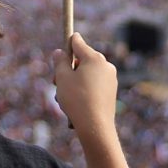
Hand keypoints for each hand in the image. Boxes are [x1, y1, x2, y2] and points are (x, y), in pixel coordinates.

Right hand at [53, 33, 126, 167]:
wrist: (95, 126)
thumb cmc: (77, 99)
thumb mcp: (62, 77)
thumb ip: (59, 61)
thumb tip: (60, 51)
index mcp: (94, 58)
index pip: (78, 42)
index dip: (67, 43)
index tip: (61, 47)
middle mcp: (105, 65)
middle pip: (82, 60)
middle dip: (69, 69)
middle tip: (56, 82)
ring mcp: (110, 79)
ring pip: (87, 74)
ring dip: (74, 82)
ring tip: (64, 98)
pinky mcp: (111, 92)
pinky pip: (94, 85)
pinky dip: (84, 90)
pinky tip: (76, 104)